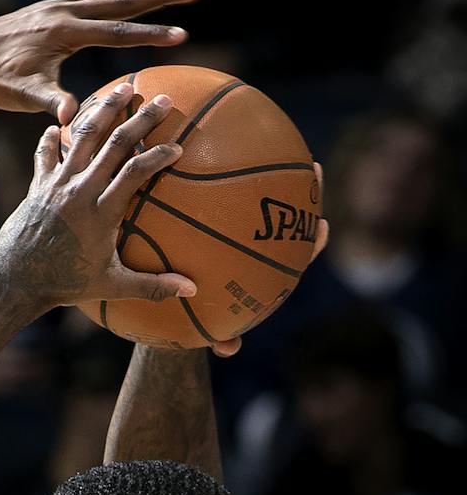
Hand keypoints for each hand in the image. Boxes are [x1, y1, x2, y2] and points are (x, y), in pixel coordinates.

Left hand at [0, 0, 200, 122]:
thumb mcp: (22, 95)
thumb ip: (50, 101)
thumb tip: (73, 116)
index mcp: (62, 33)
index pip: (116, 33)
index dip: (150, 35)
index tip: (183, 35)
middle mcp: (65, 12)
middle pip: (122, 1)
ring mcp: (60, 6)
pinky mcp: (54, 7)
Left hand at [0, 81, 189, 312]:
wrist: (13, 281)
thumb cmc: (64, 286)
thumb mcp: (110, 285)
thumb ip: (152, 286)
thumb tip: (193, 291)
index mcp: (101, 213)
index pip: (135, 173)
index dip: (158, 156)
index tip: (178, 147)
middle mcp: (79, 192)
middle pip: (114, 144)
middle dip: (142, 119)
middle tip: (164, 99)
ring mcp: (56, 185)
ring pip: (82, 137)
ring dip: (104, 109)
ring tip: (123, 87)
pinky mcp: (37, 186)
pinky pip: (46, 153)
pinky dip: (53, 137)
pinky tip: (59, 125)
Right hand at [206, 162, 328, 357]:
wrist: (170, 310)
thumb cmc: (192, 320)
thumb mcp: (207, 332)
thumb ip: (222, 340)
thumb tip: (231, 350)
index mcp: (264, 270)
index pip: (297, 253)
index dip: (313, 240)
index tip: (324, 226)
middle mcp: (257, 245)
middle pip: (289, 217)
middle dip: (303, 193)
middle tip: (312, 171)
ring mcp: (240, 229)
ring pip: (260, 197)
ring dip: (267, 171)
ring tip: (272, 144)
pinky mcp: (213, 220)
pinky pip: (214, 195)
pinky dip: (212, 177)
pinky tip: (201, 157)